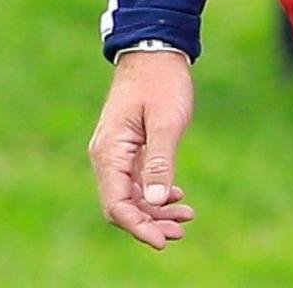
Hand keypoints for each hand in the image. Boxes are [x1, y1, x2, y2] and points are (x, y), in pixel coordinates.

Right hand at [88, 50, 197, 249]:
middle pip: (123, 205)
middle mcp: (107, 157)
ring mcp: (116, 154)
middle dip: (150, 222)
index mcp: (109, 153)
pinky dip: (156, 193)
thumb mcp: (166, 122)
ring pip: (132, 195)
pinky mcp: (129, 148)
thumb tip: (156, 200)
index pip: (117, 204)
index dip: (139, 226)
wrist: (155, 51)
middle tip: (181, 232)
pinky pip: (137, 180)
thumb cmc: (161, 82)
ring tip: (186, 218)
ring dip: (155, 210)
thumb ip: (160, 162)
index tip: (162, 241)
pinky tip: (176, 196)